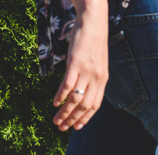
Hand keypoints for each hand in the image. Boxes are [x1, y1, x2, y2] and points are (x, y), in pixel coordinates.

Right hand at [53, 0, 108, 131]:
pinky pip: (68, 84)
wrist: (94, 23)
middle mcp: (96, 79)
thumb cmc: (94, 43)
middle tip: (62, 128)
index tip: (77, 128)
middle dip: (73, 120)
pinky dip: (61, 95)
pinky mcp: (76, 63)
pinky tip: (55, 103)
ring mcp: (86, 72)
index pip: (95, 105)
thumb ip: (93, 77)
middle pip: (85, 106)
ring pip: (76, 98)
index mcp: (103, 80)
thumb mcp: (98, 63)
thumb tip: (85, 89)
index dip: (87, 118)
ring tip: (56, 120)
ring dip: (65, 112)